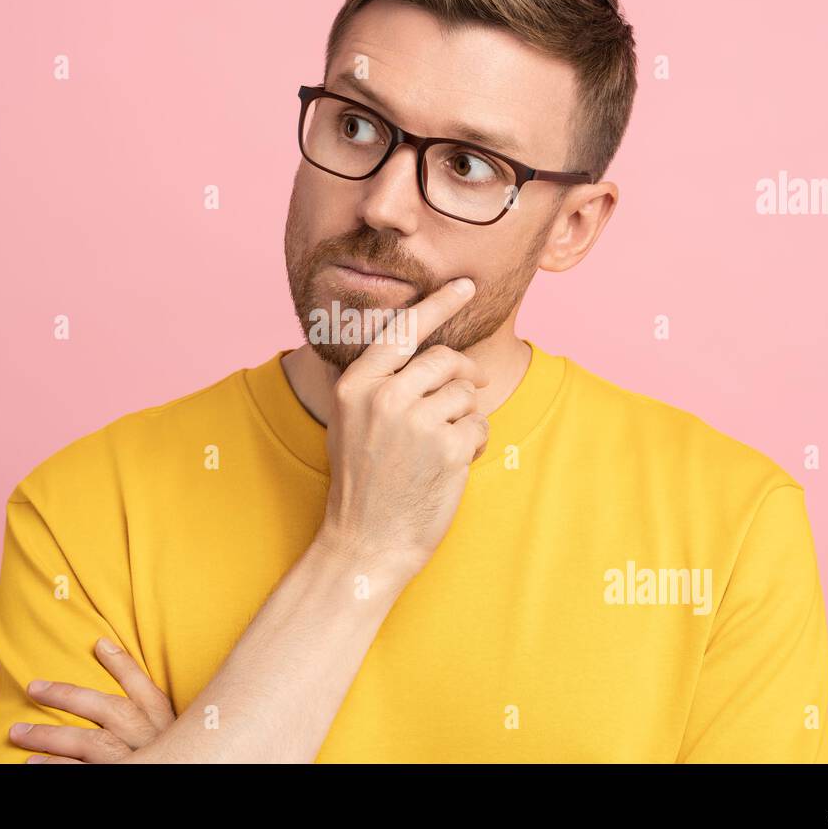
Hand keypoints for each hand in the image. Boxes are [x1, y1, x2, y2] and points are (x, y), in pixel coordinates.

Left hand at [9, 637, 175, 763]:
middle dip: (67, 695)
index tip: (99, 644)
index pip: (144, 687)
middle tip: (33, 687)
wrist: (189, 773)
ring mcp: (133, 761)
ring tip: (20, 733)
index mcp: (165, 723)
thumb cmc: (179, 756)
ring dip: (51, 737)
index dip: (123, 664)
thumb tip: (126, 675)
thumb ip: (155, 714)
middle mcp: (149, 738)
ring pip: (88, 743)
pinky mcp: (119, 777)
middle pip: (106, 709)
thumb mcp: (175, 733)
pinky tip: (34, 765)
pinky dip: (57, 769)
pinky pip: (83, 774)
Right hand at [317, 277, 489, 571]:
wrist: (365, 543)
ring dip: (464, 414)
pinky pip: (478, 425)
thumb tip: (425, 349)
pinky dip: (472, 443)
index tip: (465, 285)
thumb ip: (378, 383)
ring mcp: (417, 422)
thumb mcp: (350, 422)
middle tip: (471, 384)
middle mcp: (384, 397)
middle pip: (443, 359)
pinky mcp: (447, 449)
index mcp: (355, 386)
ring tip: (440, 446)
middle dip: (463, 372)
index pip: (403, 331)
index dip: (438, 304)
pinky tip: (449, 467)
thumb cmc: (361, 482)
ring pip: (464, 392)